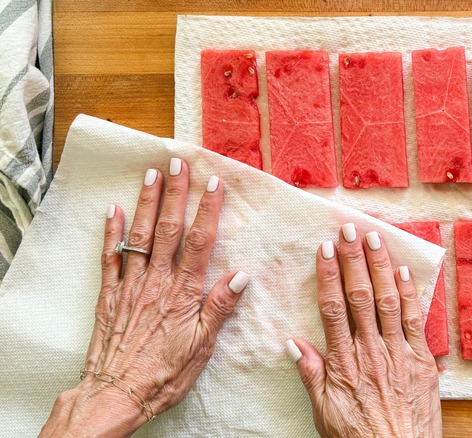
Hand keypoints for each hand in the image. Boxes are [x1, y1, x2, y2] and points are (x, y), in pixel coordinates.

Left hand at [40, 158, 247, 436]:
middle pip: (167, 229)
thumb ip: (220, 308)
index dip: (208, 211)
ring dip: (146, 202)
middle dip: (174, 193)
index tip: (214, 184)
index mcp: (183, 293)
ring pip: (139, 236)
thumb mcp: (202, 347)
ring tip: (151, 174)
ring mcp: (131, 285)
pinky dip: (111, 232)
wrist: (116, 393)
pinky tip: (114, 211)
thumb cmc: (164, 374)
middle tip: (178, 162)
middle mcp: (156, 282)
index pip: (199, 243)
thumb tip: (241, 275)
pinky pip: (110, 257)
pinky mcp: (110, 295)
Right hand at [290, 223, 441, 436]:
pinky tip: (404, 272)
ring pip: (389, 302)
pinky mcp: (422, 361)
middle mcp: (371, 351)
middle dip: (354, 260)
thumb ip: (310, 374)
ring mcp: (398, 354)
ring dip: (381, 268)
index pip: (333, 309)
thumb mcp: (323, 412)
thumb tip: (292, 343)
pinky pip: (415, 322)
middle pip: (361, 297)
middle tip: (350, 230)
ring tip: (375, 239)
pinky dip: (410, 295)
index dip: (328, 276)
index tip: (324, 249)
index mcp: (344, 362)